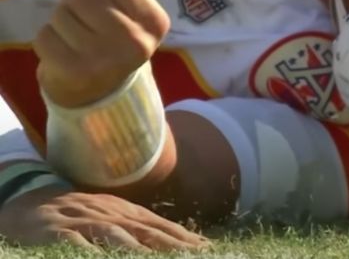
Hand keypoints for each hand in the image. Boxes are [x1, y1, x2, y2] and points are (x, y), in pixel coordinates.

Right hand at [0, 186, 209, 251]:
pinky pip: (76, 243)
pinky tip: (104, 258)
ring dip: (137, 249)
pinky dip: (90, 251)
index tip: (210, 250)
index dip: (186, 240)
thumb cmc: (81, 215)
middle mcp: (112, 215)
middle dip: (173, 245)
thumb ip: (145, 230)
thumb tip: (184, 243)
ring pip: (115, 235)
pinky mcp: (58, 232)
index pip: (163, 227)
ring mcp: (85, 222)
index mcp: (128, 213)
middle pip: (147, 231)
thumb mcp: (115, 218)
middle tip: (196, 256)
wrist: (32, 202)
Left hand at [33, 0, 170, 106]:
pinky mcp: (75, 73)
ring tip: (76, 34)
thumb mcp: (137, 6)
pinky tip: (65, 49)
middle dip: (76, 1)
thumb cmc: (118, 32)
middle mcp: (136, 41)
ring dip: (62, 20)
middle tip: (85, 18)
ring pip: (60, 14)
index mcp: (155, 21)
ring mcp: (105, 59)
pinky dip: (49, 38)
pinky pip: (44, 36)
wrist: (103, 85)